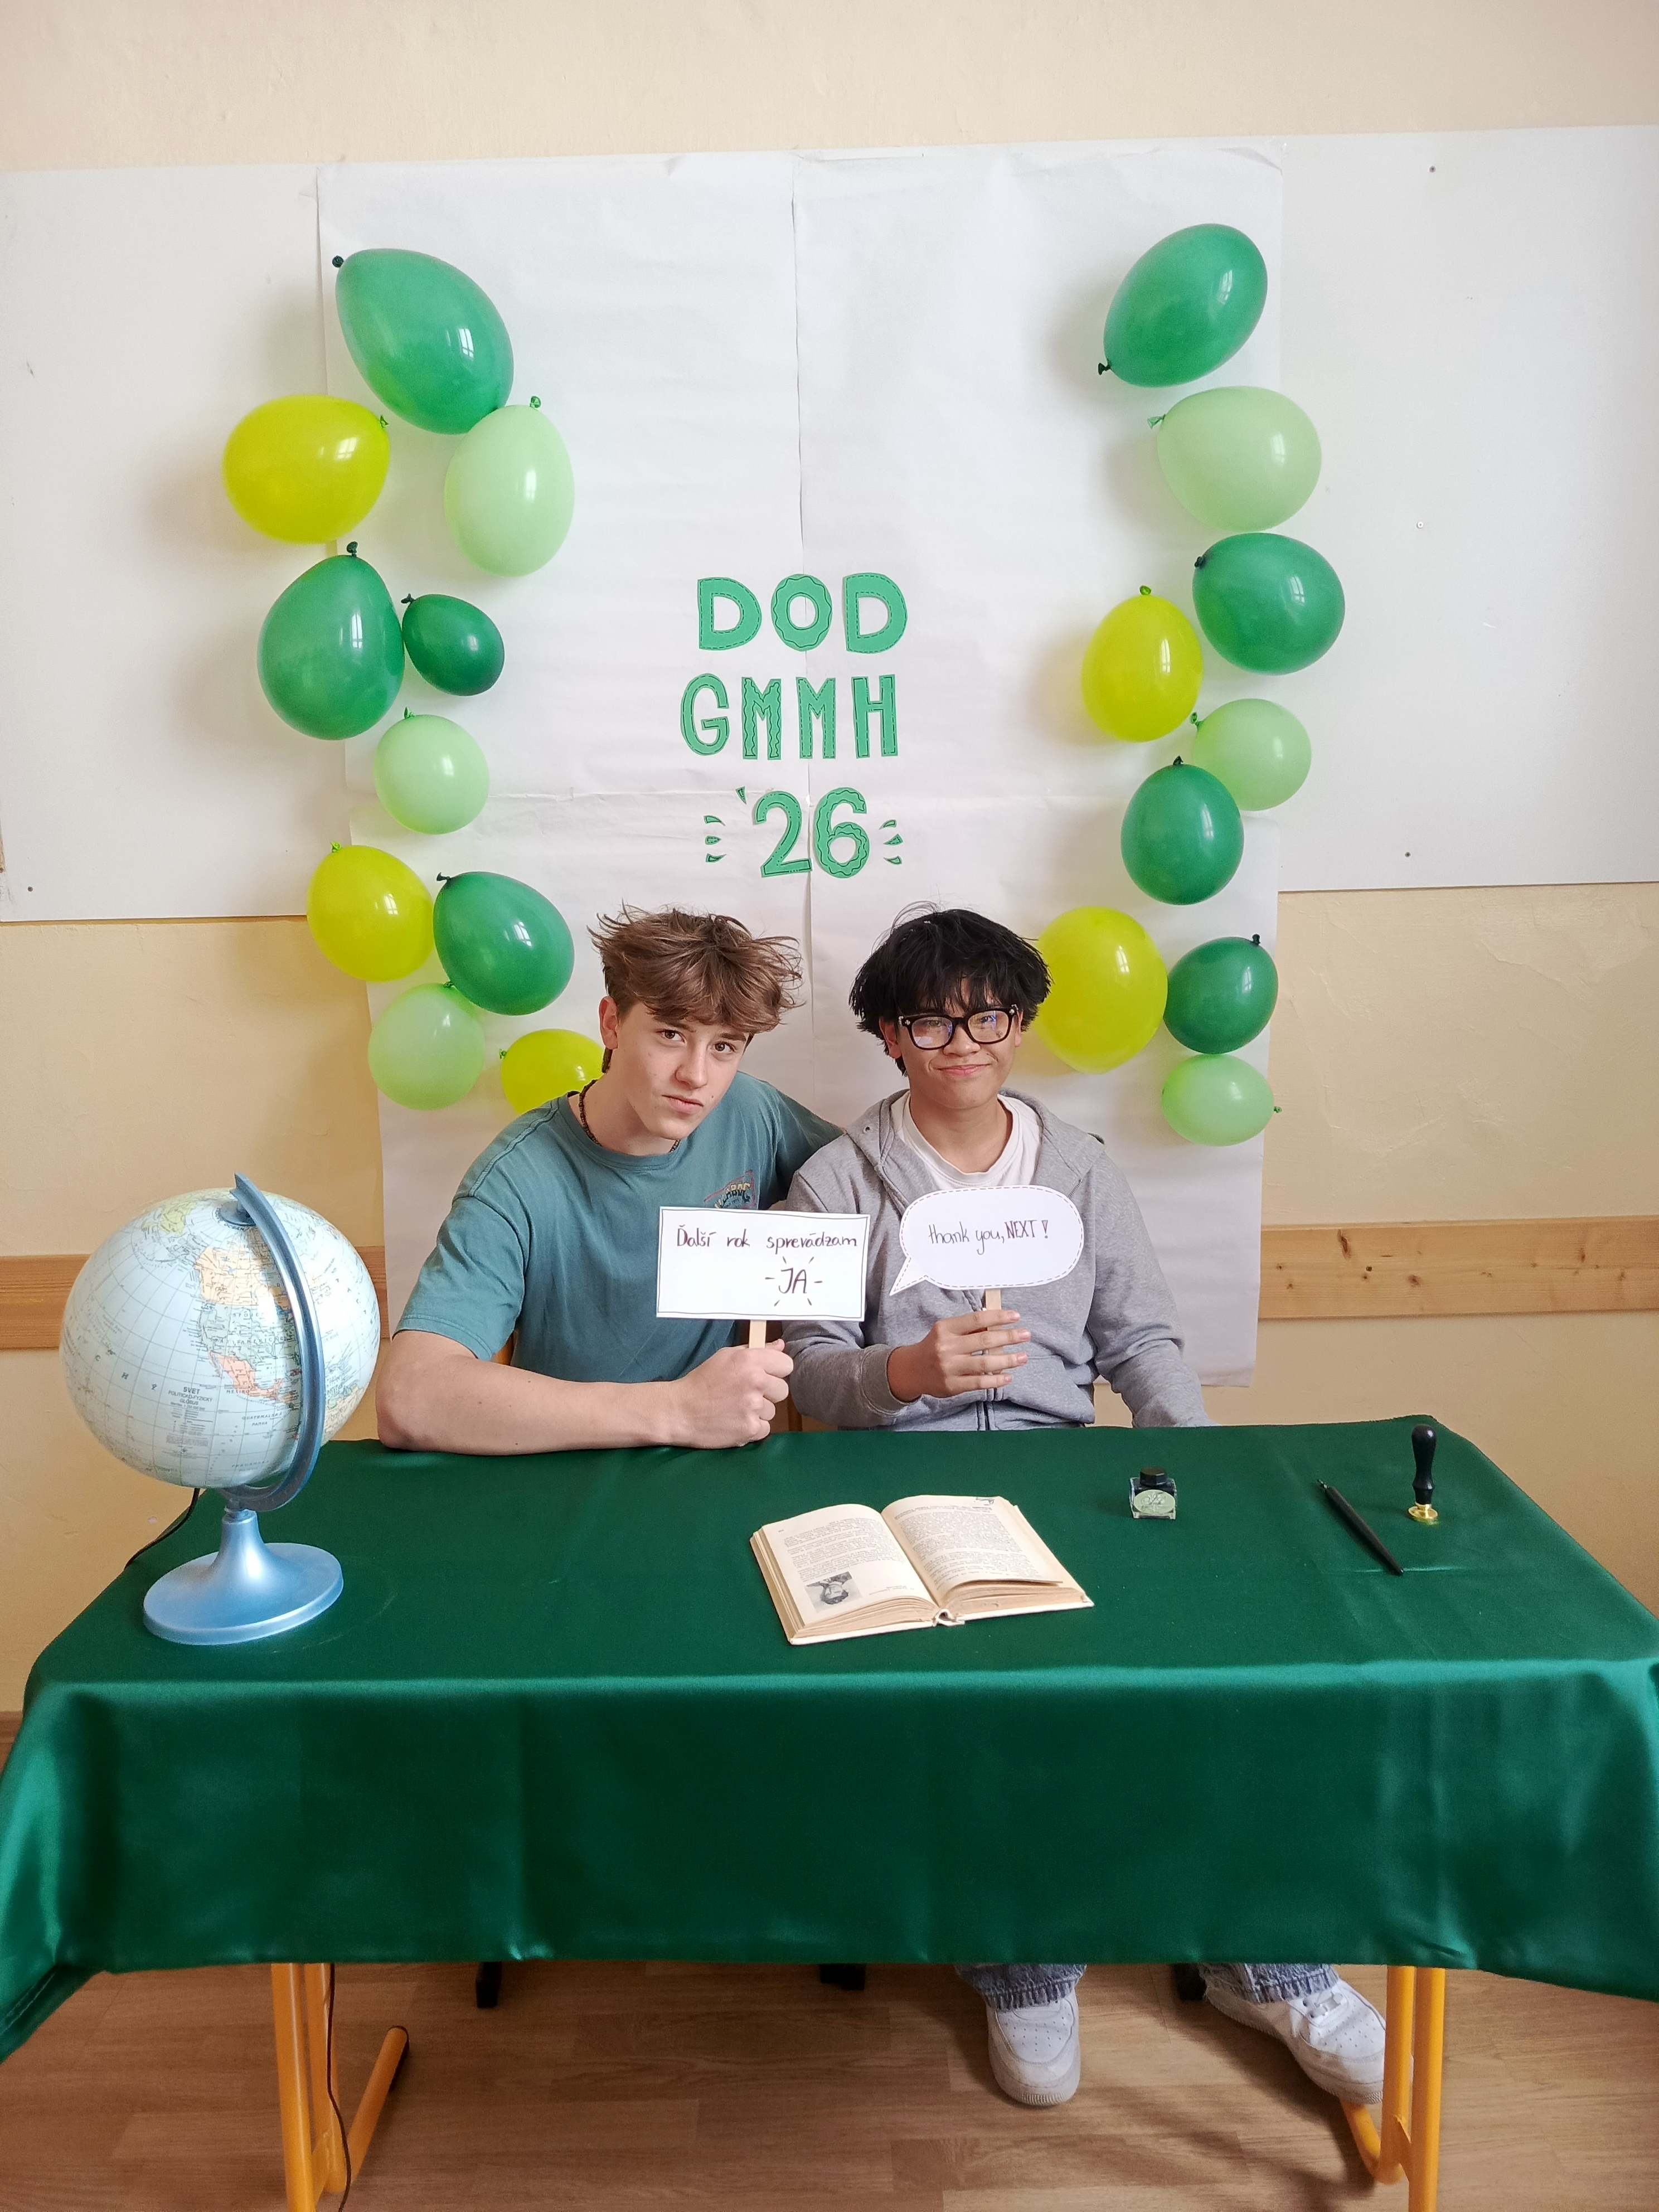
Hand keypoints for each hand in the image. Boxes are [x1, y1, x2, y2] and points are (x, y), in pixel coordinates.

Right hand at [669, 1342, 792, 1446]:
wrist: (679, 1411)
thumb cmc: (701, 1381)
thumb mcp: (726, 1357)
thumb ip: (757, 1350)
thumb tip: (780, 1345)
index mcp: (750, 1360)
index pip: (786, 1365)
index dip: (776, 1371)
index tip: (764, 1375)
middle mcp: (755, 1382)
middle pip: (782, 1390)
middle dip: (768, 1393)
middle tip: (746, 1394)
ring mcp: (753, 1407)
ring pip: (772, 1411)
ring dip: (758, 1412)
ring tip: (735, 1409)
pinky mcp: (750, 1429)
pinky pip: (764, 1429)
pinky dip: (752, 1427)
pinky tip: (735, 1421)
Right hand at [886, 1310, 1029, 1402]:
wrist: (912, 1370)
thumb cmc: (935, 1347)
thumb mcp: (947, 1332)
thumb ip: (969, 1329)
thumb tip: (997, 1323)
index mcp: (945, 1328)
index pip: (976, 1319)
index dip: (997, 1317)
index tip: (1015, 1316)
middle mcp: (946, 1347)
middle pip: (984, 1340)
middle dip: (1008, 1336)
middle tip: (1026, 1334)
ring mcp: (949, 1367)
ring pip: (984, 1363)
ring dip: (1007, 1360)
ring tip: (1023, 1357)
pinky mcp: (952, 1385)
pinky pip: (978, 1382)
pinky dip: (995, 1380)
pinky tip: (1008, 1377)